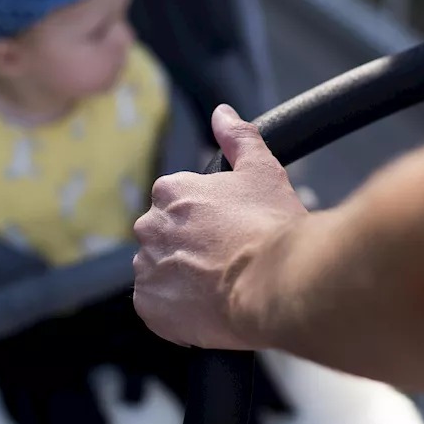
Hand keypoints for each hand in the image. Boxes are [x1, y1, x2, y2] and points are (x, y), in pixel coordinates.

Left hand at [133, 104, 308, 347]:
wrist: (276, 284)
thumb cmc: (271, 228)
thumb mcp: (262, 171)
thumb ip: (238, 138)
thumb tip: (222, 114)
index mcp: (170, 192)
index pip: (176, 203)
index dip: (205, 219)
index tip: (226, 231)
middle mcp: (150, 227)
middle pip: (165, 238)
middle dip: (189, 248)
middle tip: (225, 261)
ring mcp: (147, 269)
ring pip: (160, 272)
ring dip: (182, 279)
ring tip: (220, 287)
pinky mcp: (150, 307)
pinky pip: (157, 307)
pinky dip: (176, 310)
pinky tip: (208, 308)